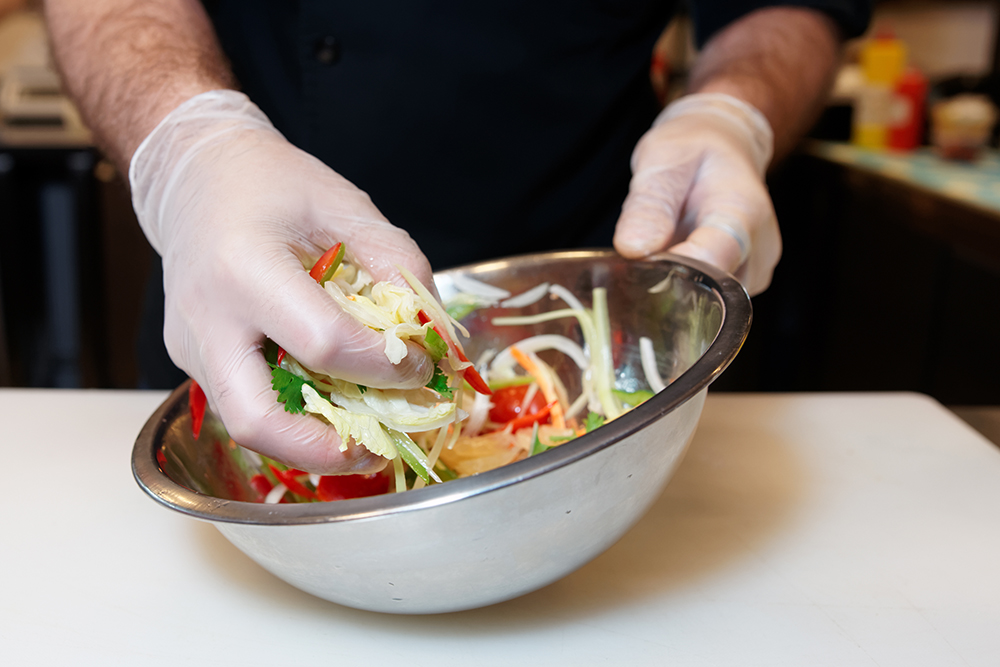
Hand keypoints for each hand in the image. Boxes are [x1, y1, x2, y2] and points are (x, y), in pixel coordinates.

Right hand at [130, 90, 434, 472]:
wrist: (196, 178)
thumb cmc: (274, 185)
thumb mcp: (349, 207)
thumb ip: (397, 267)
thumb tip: (430, 335)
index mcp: (245, 266)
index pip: (322, 343)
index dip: (382, 367)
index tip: (421, 367)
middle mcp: (206, 318)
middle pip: (257, 419)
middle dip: (324, 449)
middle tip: (376, 450)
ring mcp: (190, 346)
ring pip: (245, 426)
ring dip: (307, 444)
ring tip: (361, 439)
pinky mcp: (191, 361)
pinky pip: (243, 404)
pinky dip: (291, 419)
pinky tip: (329, 406)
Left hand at [613, 93, 780, 294]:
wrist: (720, 147)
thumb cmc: (692, 150)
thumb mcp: (660, 158)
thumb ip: (649, 204)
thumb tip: (634, 248)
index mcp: (743, 211)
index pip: (713, 262)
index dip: (672, 272)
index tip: (642, 262)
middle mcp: (758, 247)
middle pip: (710, 290)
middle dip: (668, 281)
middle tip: (642, 252)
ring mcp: (754, 269)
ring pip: (708, 301)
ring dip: (675, 283)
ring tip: (661, 245)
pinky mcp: (742, 282)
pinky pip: (709, 298)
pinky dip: (684, 284)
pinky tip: (672, 257)